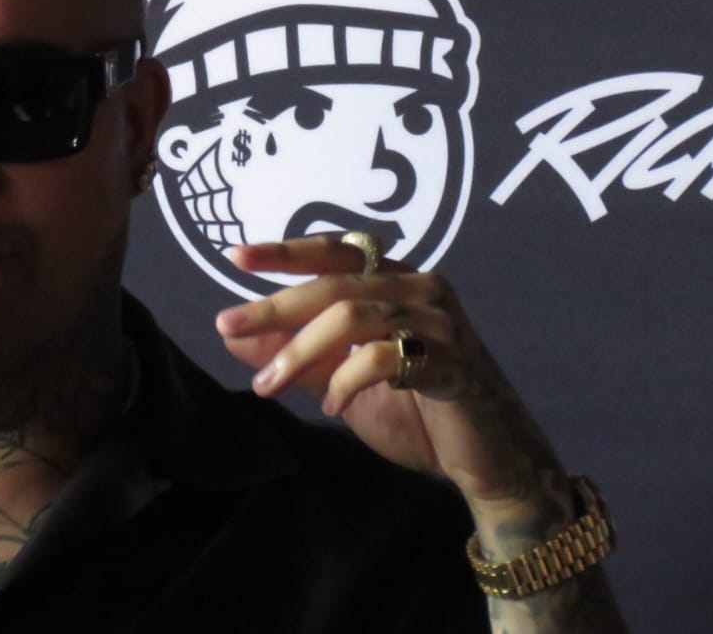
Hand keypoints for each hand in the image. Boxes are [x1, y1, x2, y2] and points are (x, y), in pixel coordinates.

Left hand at [215, 235, 567, 522]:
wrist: (484, 462)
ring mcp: (441, 323)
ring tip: (268, 385)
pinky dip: (348, 380)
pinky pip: (386, 358)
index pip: (336, 251)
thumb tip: (233, 335)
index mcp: (396, 281)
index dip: (286, 252)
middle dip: (274, 307)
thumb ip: (293, 355)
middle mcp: (422, 288)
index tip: (235, 257)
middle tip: (227, 325)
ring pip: (352, 316)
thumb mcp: (338, 381)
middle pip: (334, 284)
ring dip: (300, 351)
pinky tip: (334, 406)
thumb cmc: (414, 413)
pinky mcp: (454, 363)